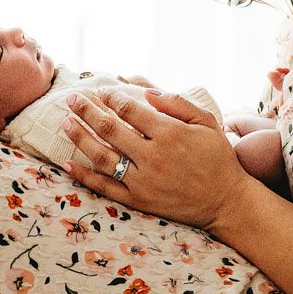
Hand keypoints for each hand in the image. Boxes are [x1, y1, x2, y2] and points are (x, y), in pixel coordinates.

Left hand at [60, 86, 246, 232]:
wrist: (227, 202)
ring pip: (102, 156)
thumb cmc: (218, 159)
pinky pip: (106, 187)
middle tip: (72, 98)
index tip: (101, 91)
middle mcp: (152, 156)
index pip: (130, 110)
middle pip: (110, 129)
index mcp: (169, 134)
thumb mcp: (207, 123)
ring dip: (80, 138)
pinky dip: (85, 176)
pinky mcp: (139, 201)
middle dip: (87, 111)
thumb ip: (178, 104)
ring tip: (65, 122)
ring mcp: (143, 180)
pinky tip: (67, 163)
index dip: (112, 98)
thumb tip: (147, 94)